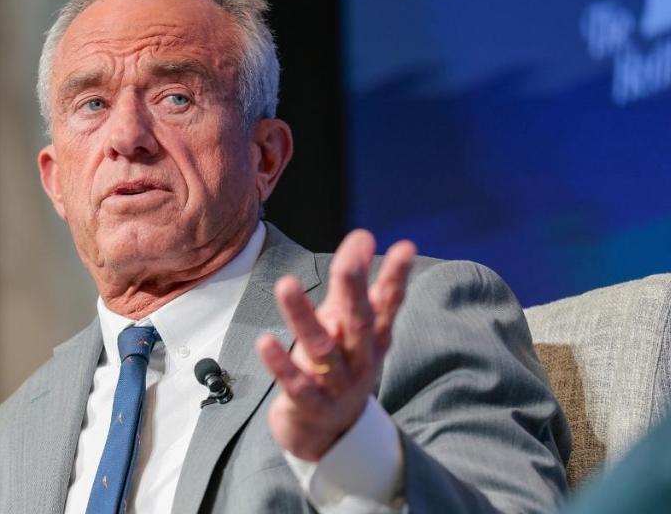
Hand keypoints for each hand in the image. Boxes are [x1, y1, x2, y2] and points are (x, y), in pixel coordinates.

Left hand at [256, 230, 415, 460]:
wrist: (326, 435)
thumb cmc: (338, 367)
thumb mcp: (347, 325)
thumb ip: (353, 283)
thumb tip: (363, 234)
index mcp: (373, 338)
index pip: (387, 304)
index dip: (396, 278)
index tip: (405, 248)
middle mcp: (361, 360)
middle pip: (359, 324)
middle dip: (353, 292)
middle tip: (347, 263)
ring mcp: (338, 386)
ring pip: (322, 349)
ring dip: (303, 317)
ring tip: (285, 284)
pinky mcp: (311, 407)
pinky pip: (297, 384)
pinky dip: (281, 364)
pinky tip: (265, 341)